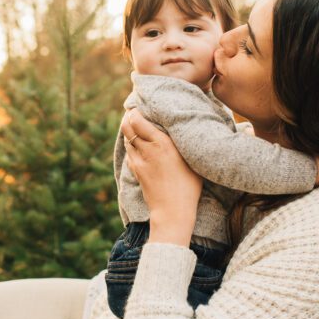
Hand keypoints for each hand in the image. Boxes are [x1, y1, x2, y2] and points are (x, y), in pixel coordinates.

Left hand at [120, 109, 201, 246]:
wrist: (173, 210)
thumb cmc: (189, 186)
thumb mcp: (191, 160)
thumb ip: (181, 143)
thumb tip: (183, 129)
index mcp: (162, 143)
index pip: (138, 121)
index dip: (135, 112)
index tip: (139, 107)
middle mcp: (147, 150)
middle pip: (127, 127)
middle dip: (128, 119)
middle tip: (133, 114)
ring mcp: (139, 162)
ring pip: (127, 140)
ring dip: (129, 133)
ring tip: (136, 128)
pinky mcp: (136, 172)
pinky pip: (130, 154)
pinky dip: (132, 148)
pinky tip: (139, 148)